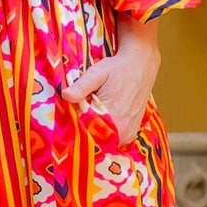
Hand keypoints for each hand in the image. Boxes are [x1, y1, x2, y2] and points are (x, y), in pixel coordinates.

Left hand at [61, 14, 159, 144]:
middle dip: (83, 130)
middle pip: (94, 140)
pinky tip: (98, 120)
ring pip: (102, 142)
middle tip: (77, 115)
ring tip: (88, 115)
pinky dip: (103, 132)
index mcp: (114, 118)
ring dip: (93, 132)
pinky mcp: (130, 133)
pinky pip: (112, 139)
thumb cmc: (118, 68)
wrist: (141, 64)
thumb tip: (65, 95)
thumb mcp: (97, 73)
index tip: (69, 118)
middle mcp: (123, 131)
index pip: (86, 134)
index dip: (75, 127)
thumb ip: (81, 86)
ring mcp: (128, 134)